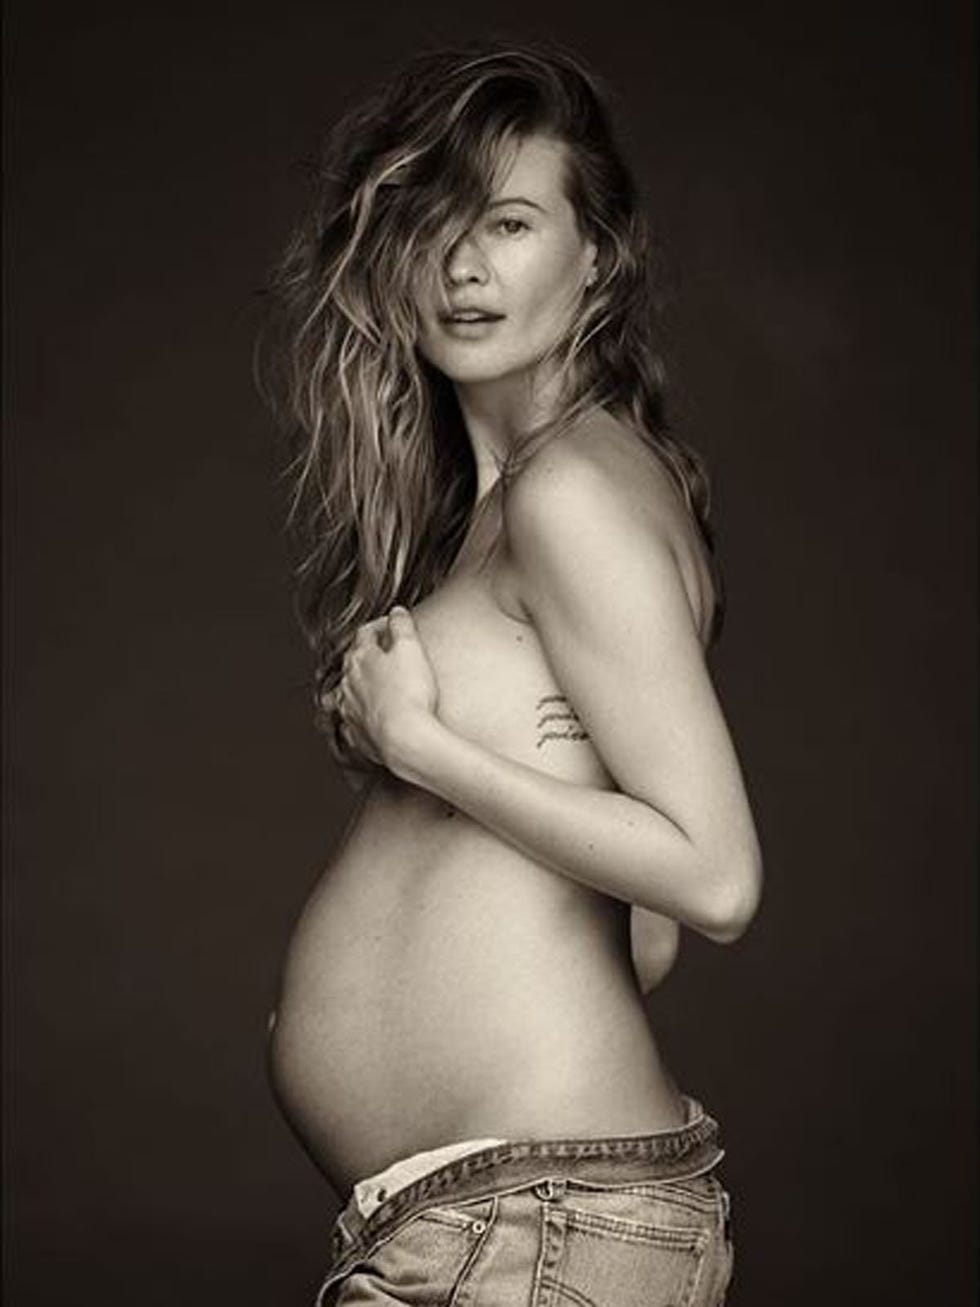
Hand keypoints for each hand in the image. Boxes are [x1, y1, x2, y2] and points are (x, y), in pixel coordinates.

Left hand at [336, 607, 438, 772]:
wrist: (405, 739)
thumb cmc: (409, 694)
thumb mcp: (411, 649)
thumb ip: (402, 627)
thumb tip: (396, 613)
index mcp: (361, 658)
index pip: (366, 633)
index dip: (381, 625)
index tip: (393, 625)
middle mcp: (349, 683)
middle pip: (352, 661)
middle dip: (364, 653)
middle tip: (379, 651)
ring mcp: (350, 710)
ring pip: (344, 692)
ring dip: (354, 685)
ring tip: (362, 684)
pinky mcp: (357, 735)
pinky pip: (350, 723)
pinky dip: (356, 717)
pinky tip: (362, 719)